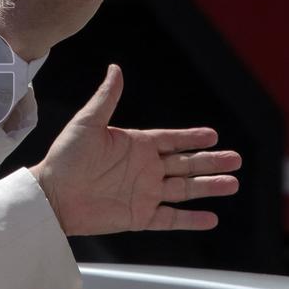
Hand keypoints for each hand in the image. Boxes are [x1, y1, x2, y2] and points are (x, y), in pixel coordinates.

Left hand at [30, 64, 241, 235]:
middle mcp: (143, 168)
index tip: (213, 135)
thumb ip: (106, 98)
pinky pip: (170, 218)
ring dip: (208, 187)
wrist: (51, 194)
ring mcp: (143, 193)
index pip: (171, 140)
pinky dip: (190, 219)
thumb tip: (115, 68)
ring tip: (232, 183)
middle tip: (236, 159)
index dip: (192, 138)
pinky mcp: (138, 216)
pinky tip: (211, 218)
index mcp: (135, 145)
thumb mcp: (87, 123)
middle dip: (210, 161)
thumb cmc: (64, 157)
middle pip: (185, 164)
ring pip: (184, 189)